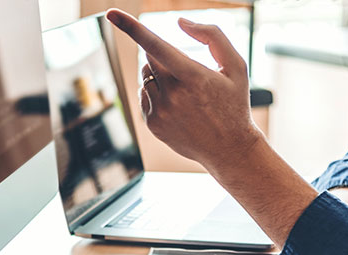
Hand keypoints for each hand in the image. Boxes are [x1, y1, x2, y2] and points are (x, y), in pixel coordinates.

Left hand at [106, 9, 261, 172]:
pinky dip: (156, 94)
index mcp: (193, 76)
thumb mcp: (236, 67)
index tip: (111, 13)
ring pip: (146, 77)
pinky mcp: (152, 124)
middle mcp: (173, 94)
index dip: (132, 27)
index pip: (156, 45)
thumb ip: (212, 36)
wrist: (229, 148)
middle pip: (150, 59)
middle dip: (164, 59)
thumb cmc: (233, 104)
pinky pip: (144, 96)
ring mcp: (160, 111)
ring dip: (160, 77)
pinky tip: (177, 107)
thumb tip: (180, 22)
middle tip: (186, 74)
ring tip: (184, 95)